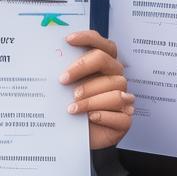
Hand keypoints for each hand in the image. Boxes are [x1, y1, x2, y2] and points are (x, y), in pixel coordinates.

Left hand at [61, 30, 133, 148]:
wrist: (74, 137)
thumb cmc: (72, 107)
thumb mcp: (67, 88)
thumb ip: (67, 73)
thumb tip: (50, 57)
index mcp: (105, 65)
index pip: (102, 44)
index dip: (87, 38)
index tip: (68, 40)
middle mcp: (116, 77)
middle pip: (105, 61)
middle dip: (82, 68)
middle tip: (63, 80)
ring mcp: (124, 98)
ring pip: (114, 91)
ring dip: (90, 99)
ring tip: (71, 107)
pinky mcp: (125, 119)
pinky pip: (119, 115)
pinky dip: (102, 115)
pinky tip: (89, 118)